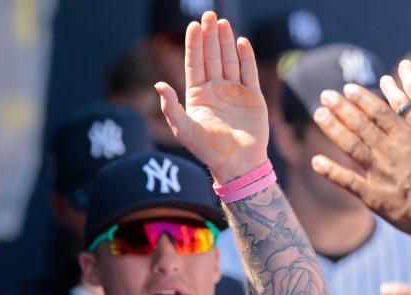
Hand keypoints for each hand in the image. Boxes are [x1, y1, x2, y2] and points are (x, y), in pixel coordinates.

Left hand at [155, 11, 268, 181]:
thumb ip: (170, 107)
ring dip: (226, 42)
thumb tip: (158, 85)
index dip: (193, 45)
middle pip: (211, 58)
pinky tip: (241, 42)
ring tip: (222, 23)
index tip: (192, 26)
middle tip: (209, 15)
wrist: (237, 164)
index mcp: (197, 97)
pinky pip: (249, 72)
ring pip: (229, 61)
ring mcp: (234, 92)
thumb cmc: (208, 150)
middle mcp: (215, 91)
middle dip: (209, 37)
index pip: (194, 65)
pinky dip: (246, 57)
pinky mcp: (253, 97)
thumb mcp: (183, 130)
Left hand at [311, 84, 410, 234]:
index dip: (363, 99)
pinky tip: (314, 161)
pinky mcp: (371, 195)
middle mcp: (389, 152)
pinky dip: (330, 171)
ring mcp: (378, 173)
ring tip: (318, 114)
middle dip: (342, 108)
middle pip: (361, 125)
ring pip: (350, 146)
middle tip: (325, 95)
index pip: (381, 113)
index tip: (348, 88)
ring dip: (332, 129)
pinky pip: (347, 181)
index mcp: (408, 138)